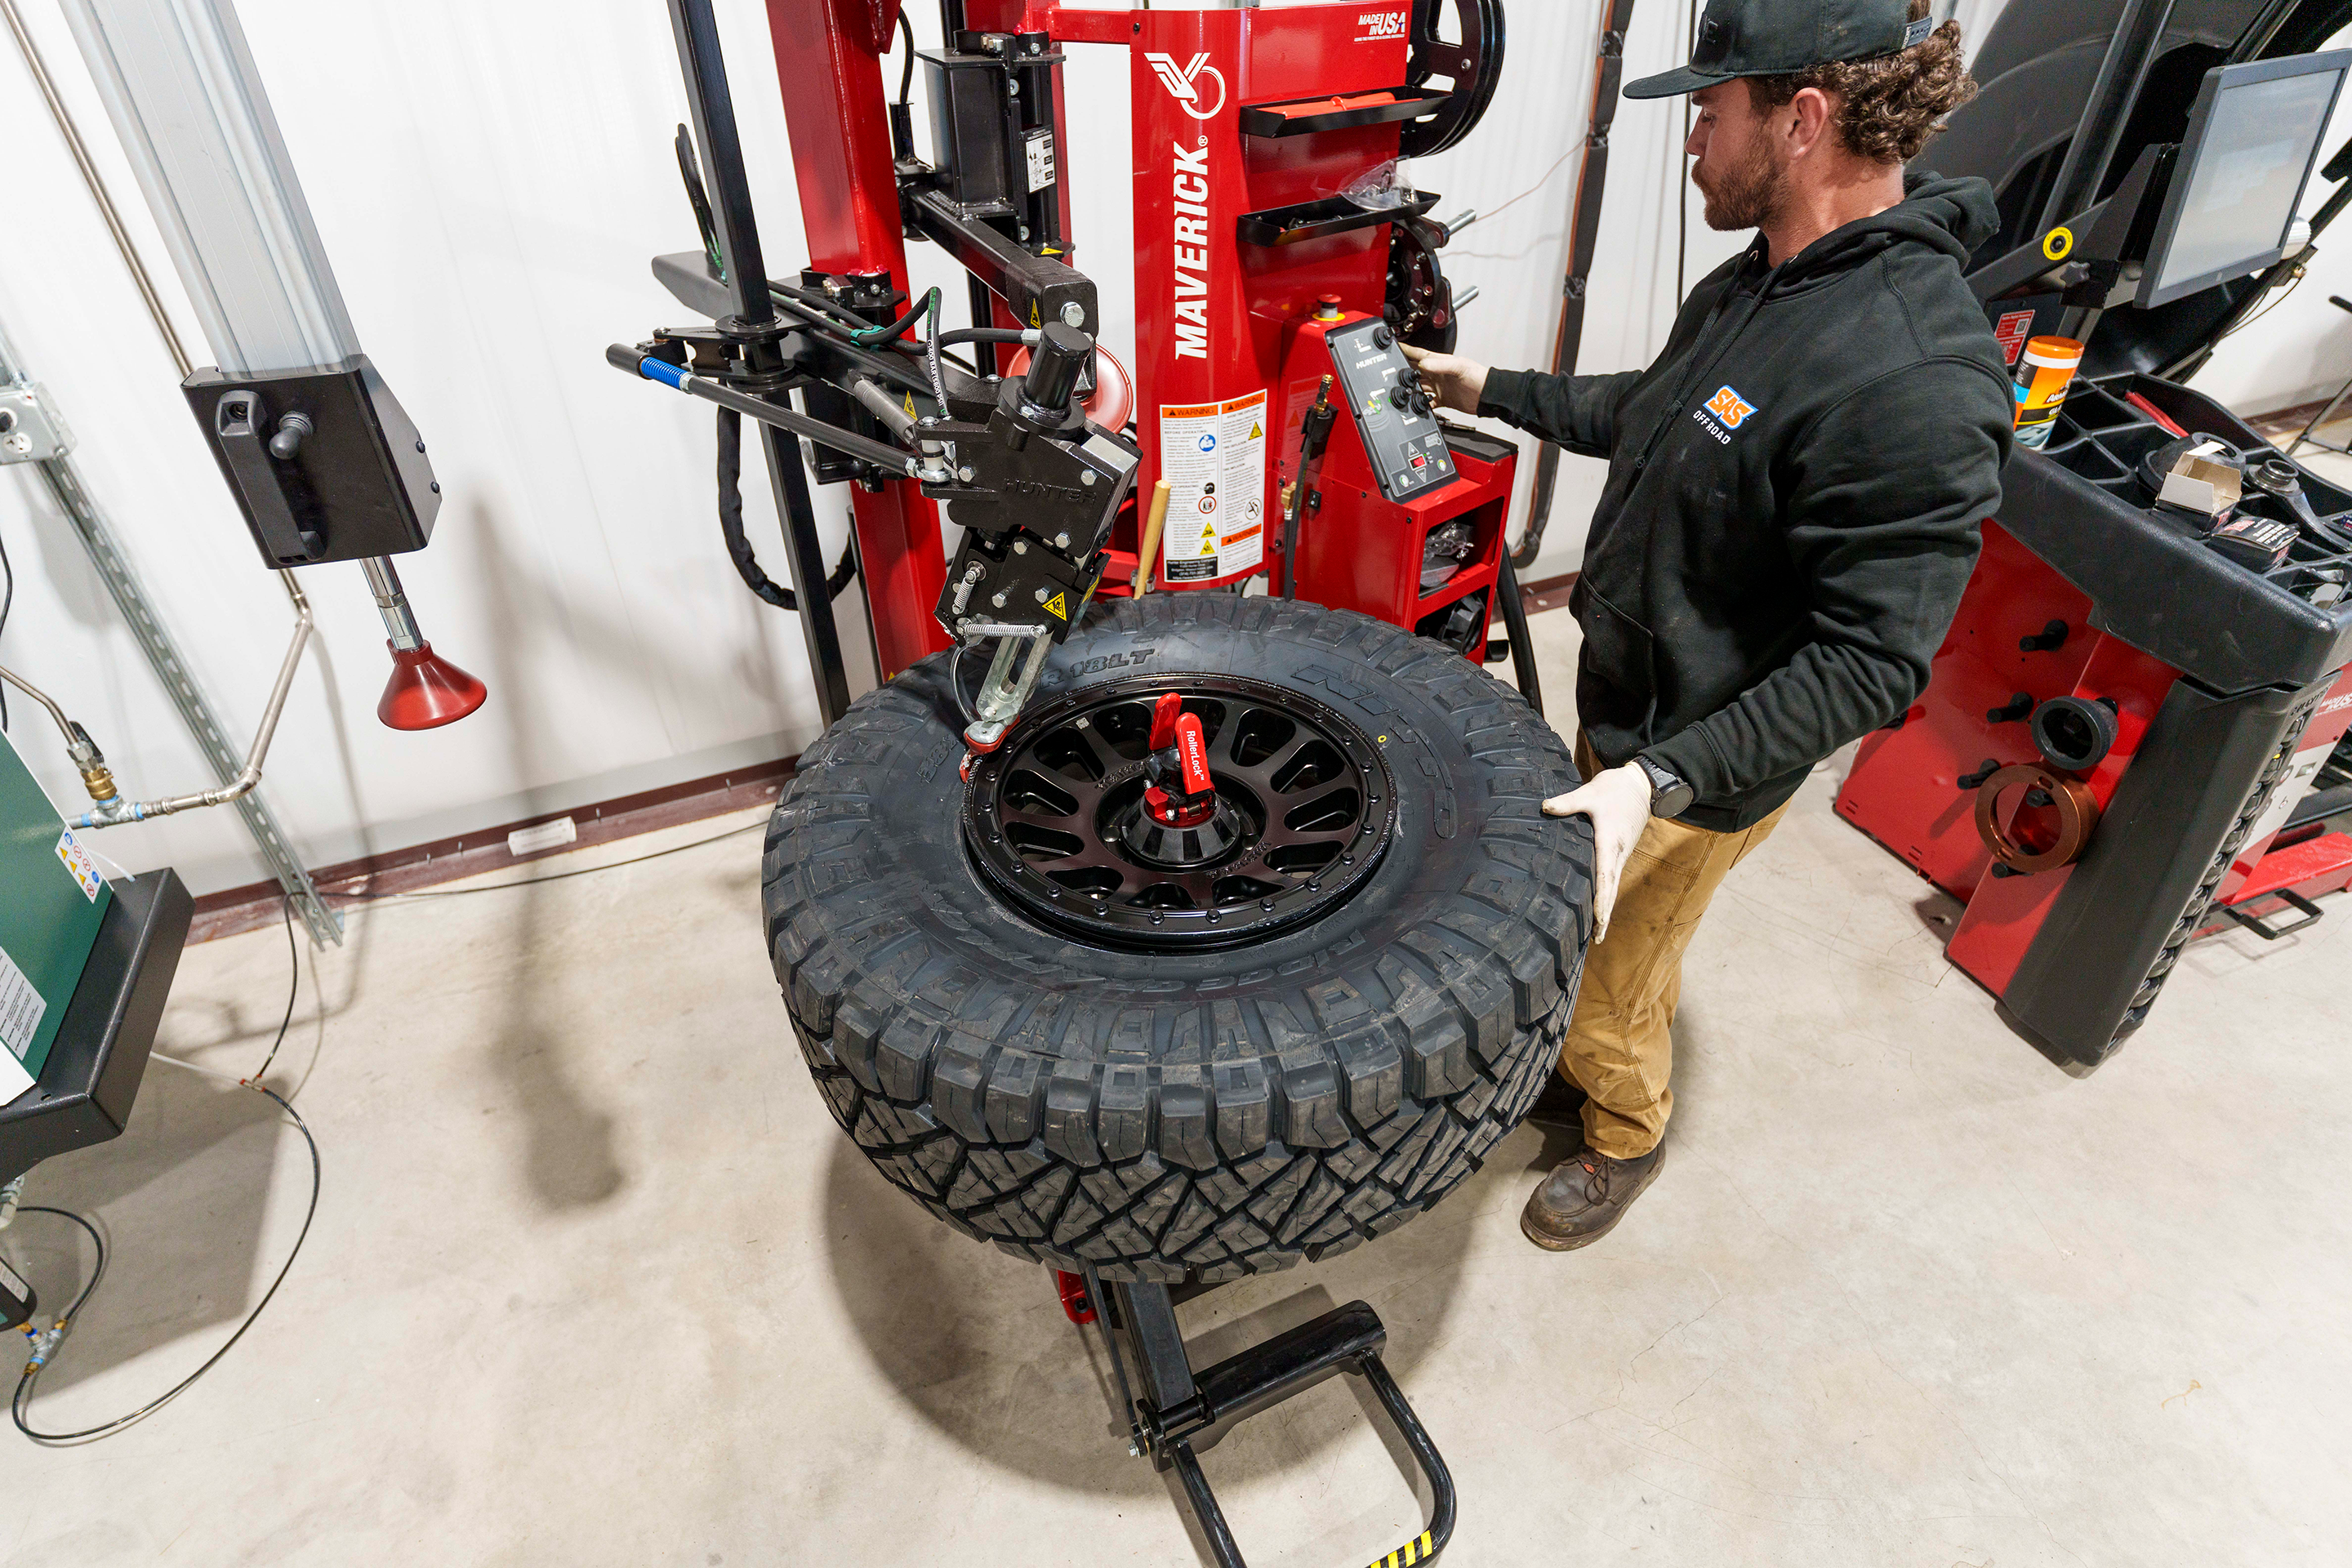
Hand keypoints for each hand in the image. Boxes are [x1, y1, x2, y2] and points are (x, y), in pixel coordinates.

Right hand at [1400, 343, 1489, 414]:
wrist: (1487, 396)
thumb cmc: (1478, 377)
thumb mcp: (1458, 367)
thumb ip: (1439, 365)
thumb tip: (1422, 364)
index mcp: (1439, 362)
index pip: (1418, 354)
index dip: (1405, 350)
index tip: (1393, 346)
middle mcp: (1436, 374)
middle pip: (1414, 371)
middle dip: (1403, 371)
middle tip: (1391, 373)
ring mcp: (1438, 387)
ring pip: (1418, 387)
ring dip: (1409, 389)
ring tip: (1400, 390)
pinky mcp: (1441, 400)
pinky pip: (1426, 402)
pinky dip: (1419, 404)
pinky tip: (1414, 405)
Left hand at [1541, 763, 1652, 942]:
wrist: (1640, 785)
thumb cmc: (1615, 789)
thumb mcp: (1590, 793)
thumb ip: (1567, 802)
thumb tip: (1544, 806)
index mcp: (1609, 842)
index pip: (1605, 876)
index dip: (1602, 899)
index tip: (1600, 919)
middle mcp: (1617, 853)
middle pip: (1611, 890)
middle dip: (1605, 916)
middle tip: (1596, 940)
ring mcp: (1620, 855)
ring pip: (1612, 886)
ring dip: (1606, 909)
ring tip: (1596, 933)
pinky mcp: (1618, 853)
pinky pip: (1611, 878)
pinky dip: (1606, 896)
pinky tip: (1597, 908)